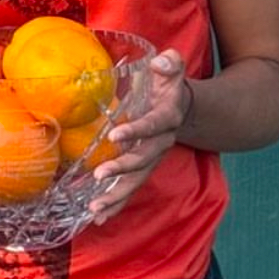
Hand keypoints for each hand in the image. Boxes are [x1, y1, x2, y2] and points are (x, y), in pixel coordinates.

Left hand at [87, 48, 192, 224]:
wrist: (181, 106)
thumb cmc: (167, 83)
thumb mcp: (171, 68)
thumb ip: (169, 63)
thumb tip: (161, 62)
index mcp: (167, 117)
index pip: (153, 125)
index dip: (137, 130)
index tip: (116, 134)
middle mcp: (161, 142)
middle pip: (143, 160)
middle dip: (123, 169)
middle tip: (99, 176)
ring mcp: (152, 157)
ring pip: (137, 180)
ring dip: (117, 195)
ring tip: (96, 209)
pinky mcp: (143, 167)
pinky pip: (131, 187)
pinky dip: (116, 203)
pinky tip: (99, 216)